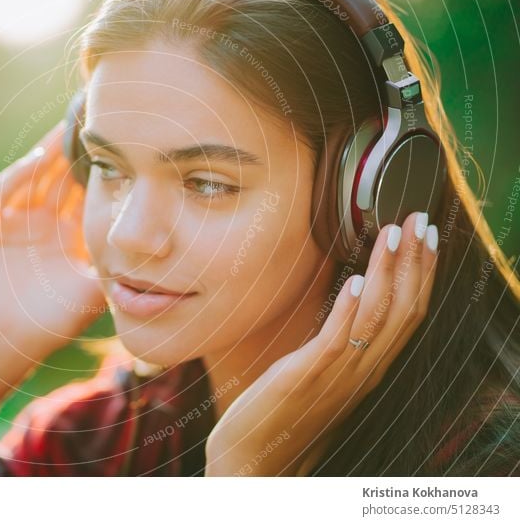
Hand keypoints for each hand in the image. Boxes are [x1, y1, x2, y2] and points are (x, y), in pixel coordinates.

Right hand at [0, 120, 106, 357]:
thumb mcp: (92, 287)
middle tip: (90, 123)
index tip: (116, 147)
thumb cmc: (52, 319)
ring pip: (30, 177)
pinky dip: (16, 176)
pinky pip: (0, 194)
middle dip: (72, 152)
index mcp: (63, 233)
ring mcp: (9, 221)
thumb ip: (117, 266)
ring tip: (65, 130)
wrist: (8, 341)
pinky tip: (36, 161)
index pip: (80, 193)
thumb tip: (156, 250)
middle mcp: (37, 222)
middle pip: (57, 177)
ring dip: (47, 155)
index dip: (95, 172)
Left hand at [205, 211, 438, 475]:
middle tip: (418, 221)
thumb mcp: (319, 371)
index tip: (425, 238)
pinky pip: (335, 341)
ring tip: (392, 236)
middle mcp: (361, 370)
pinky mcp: (305, 377)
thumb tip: (346, 301)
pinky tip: (354, 281)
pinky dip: (349, 310)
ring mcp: (336, 375)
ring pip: (376, 320)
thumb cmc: (284, 412)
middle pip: (402, 311)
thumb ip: (337, 342)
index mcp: (367, 366)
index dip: (420, 275)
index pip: (407, 315)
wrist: (255, 458)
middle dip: (414, 263)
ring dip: (388, 274)